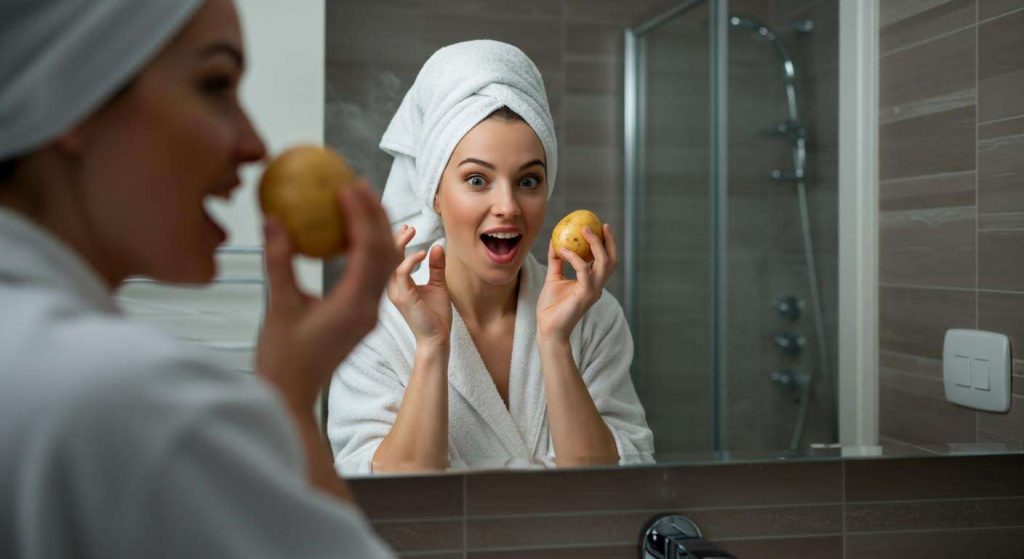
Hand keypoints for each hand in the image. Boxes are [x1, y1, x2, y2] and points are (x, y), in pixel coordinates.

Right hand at [256, 181, 399, 409]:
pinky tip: (348, 232)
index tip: (349, 188)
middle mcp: (368, 309)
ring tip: (359, 201)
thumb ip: (279, 262)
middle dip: (376, 217)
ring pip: (384, 265)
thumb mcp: (278, 306)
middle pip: (385, 255)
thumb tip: (275, 220)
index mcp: (353, 306)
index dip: (362, 217)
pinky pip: (372, 275)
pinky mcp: (360, 316)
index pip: (368, 252)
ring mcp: (367, 313)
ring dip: (376, 232)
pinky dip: (366, 250)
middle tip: (359, 185)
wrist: (292, 396)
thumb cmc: (282, 358)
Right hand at [386, 225, 451, 347]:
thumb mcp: (438, 285)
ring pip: (390, 261)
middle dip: (396, 237)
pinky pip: (401, 273)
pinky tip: (421, 253)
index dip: (397, 241)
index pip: (391, 258)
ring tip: (411, 232)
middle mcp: (392, 287)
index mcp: (398, 284)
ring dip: (399, 243)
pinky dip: (410, 260)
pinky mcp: (403, 297)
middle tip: (410, 227)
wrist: (436, 338)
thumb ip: (436, 266)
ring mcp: (395, 292)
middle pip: (386, 256)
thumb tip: (436, 246)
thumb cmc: (435, 316)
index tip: (408, 228)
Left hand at [536, 224, 617, 341]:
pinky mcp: (585, 294)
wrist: (548, 328)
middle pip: (611, 260)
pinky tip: (562, 250)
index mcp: (592, 282)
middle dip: (608, 241)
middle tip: (599, 225)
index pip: (605, 260)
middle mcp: (597, 286)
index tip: (599, 227)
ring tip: (584, 230)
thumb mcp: (553, 278)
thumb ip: (556, 261)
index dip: (606, 243)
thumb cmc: (551, 307)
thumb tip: (555, 241)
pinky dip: (574, 257)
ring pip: (603, 263)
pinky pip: (583, 270)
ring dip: (595, 244)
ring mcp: (593, 290)